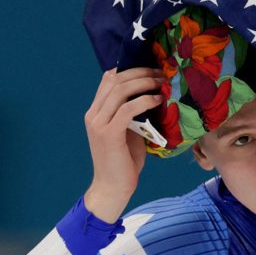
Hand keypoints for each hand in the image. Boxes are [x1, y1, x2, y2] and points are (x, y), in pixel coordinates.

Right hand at [83, 67, 164, 222]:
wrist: (112, 187)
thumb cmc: (124, 161)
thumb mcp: (128, 131)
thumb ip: (133, 113)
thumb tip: (152, 95)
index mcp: (96, 111)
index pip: (109, 79)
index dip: (130, 68)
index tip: (151, 67)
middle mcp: (93, 114)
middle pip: (115, 79)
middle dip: (141, 72)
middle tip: (161, 72)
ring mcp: (98, 123)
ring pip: (120, 90)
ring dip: (145, 82)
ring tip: (162, 82)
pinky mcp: (108, 133)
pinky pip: (127, 108)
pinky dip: (144, 100)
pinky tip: (158, 100)